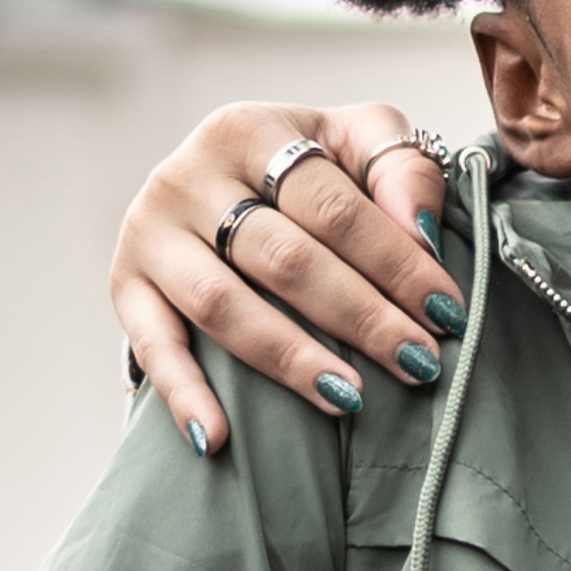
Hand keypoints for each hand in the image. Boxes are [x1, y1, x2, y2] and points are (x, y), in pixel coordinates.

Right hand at [113, 101, 465, 456]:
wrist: (220, 180)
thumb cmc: (306, 169)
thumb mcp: (356, 141)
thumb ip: (400, 169)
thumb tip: (422, 234)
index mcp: (248, 131)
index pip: (334, 207)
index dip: (396, 262)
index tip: (446, 313)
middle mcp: (186, 176)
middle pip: (284, 259)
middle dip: (361, 316)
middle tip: (418, 362)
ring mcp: (149, 233)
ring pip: (225, 306)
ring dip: (291, 359)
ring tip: (351, 399)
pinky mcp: (124, 286)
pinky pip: (153, 347)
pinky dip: (183, 395)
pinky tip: (216, 439)